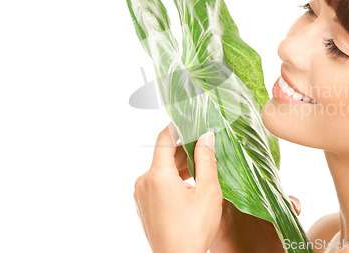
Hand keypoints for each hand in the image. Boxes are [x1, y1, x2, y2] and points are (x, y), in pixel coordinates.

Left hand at [156, 122, 301, 252]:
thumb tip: (206, 136)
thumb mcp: (208, 191)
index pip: (163, 138)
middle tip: (204, 146)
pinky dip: (172, 180)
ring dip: (179, 166)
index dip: (177, 126)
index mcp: (157, 175)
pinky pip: (157, 183)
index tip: (189, 118)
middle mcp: (144, 182)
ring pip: (161, 170)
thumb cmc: (194, 230)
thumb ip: (206, 160)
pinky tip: (190, 186)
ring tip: (201, 169)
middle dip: (184, 150)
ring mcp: (141, 194)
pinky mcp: (143, 205)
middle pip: (163, 155)